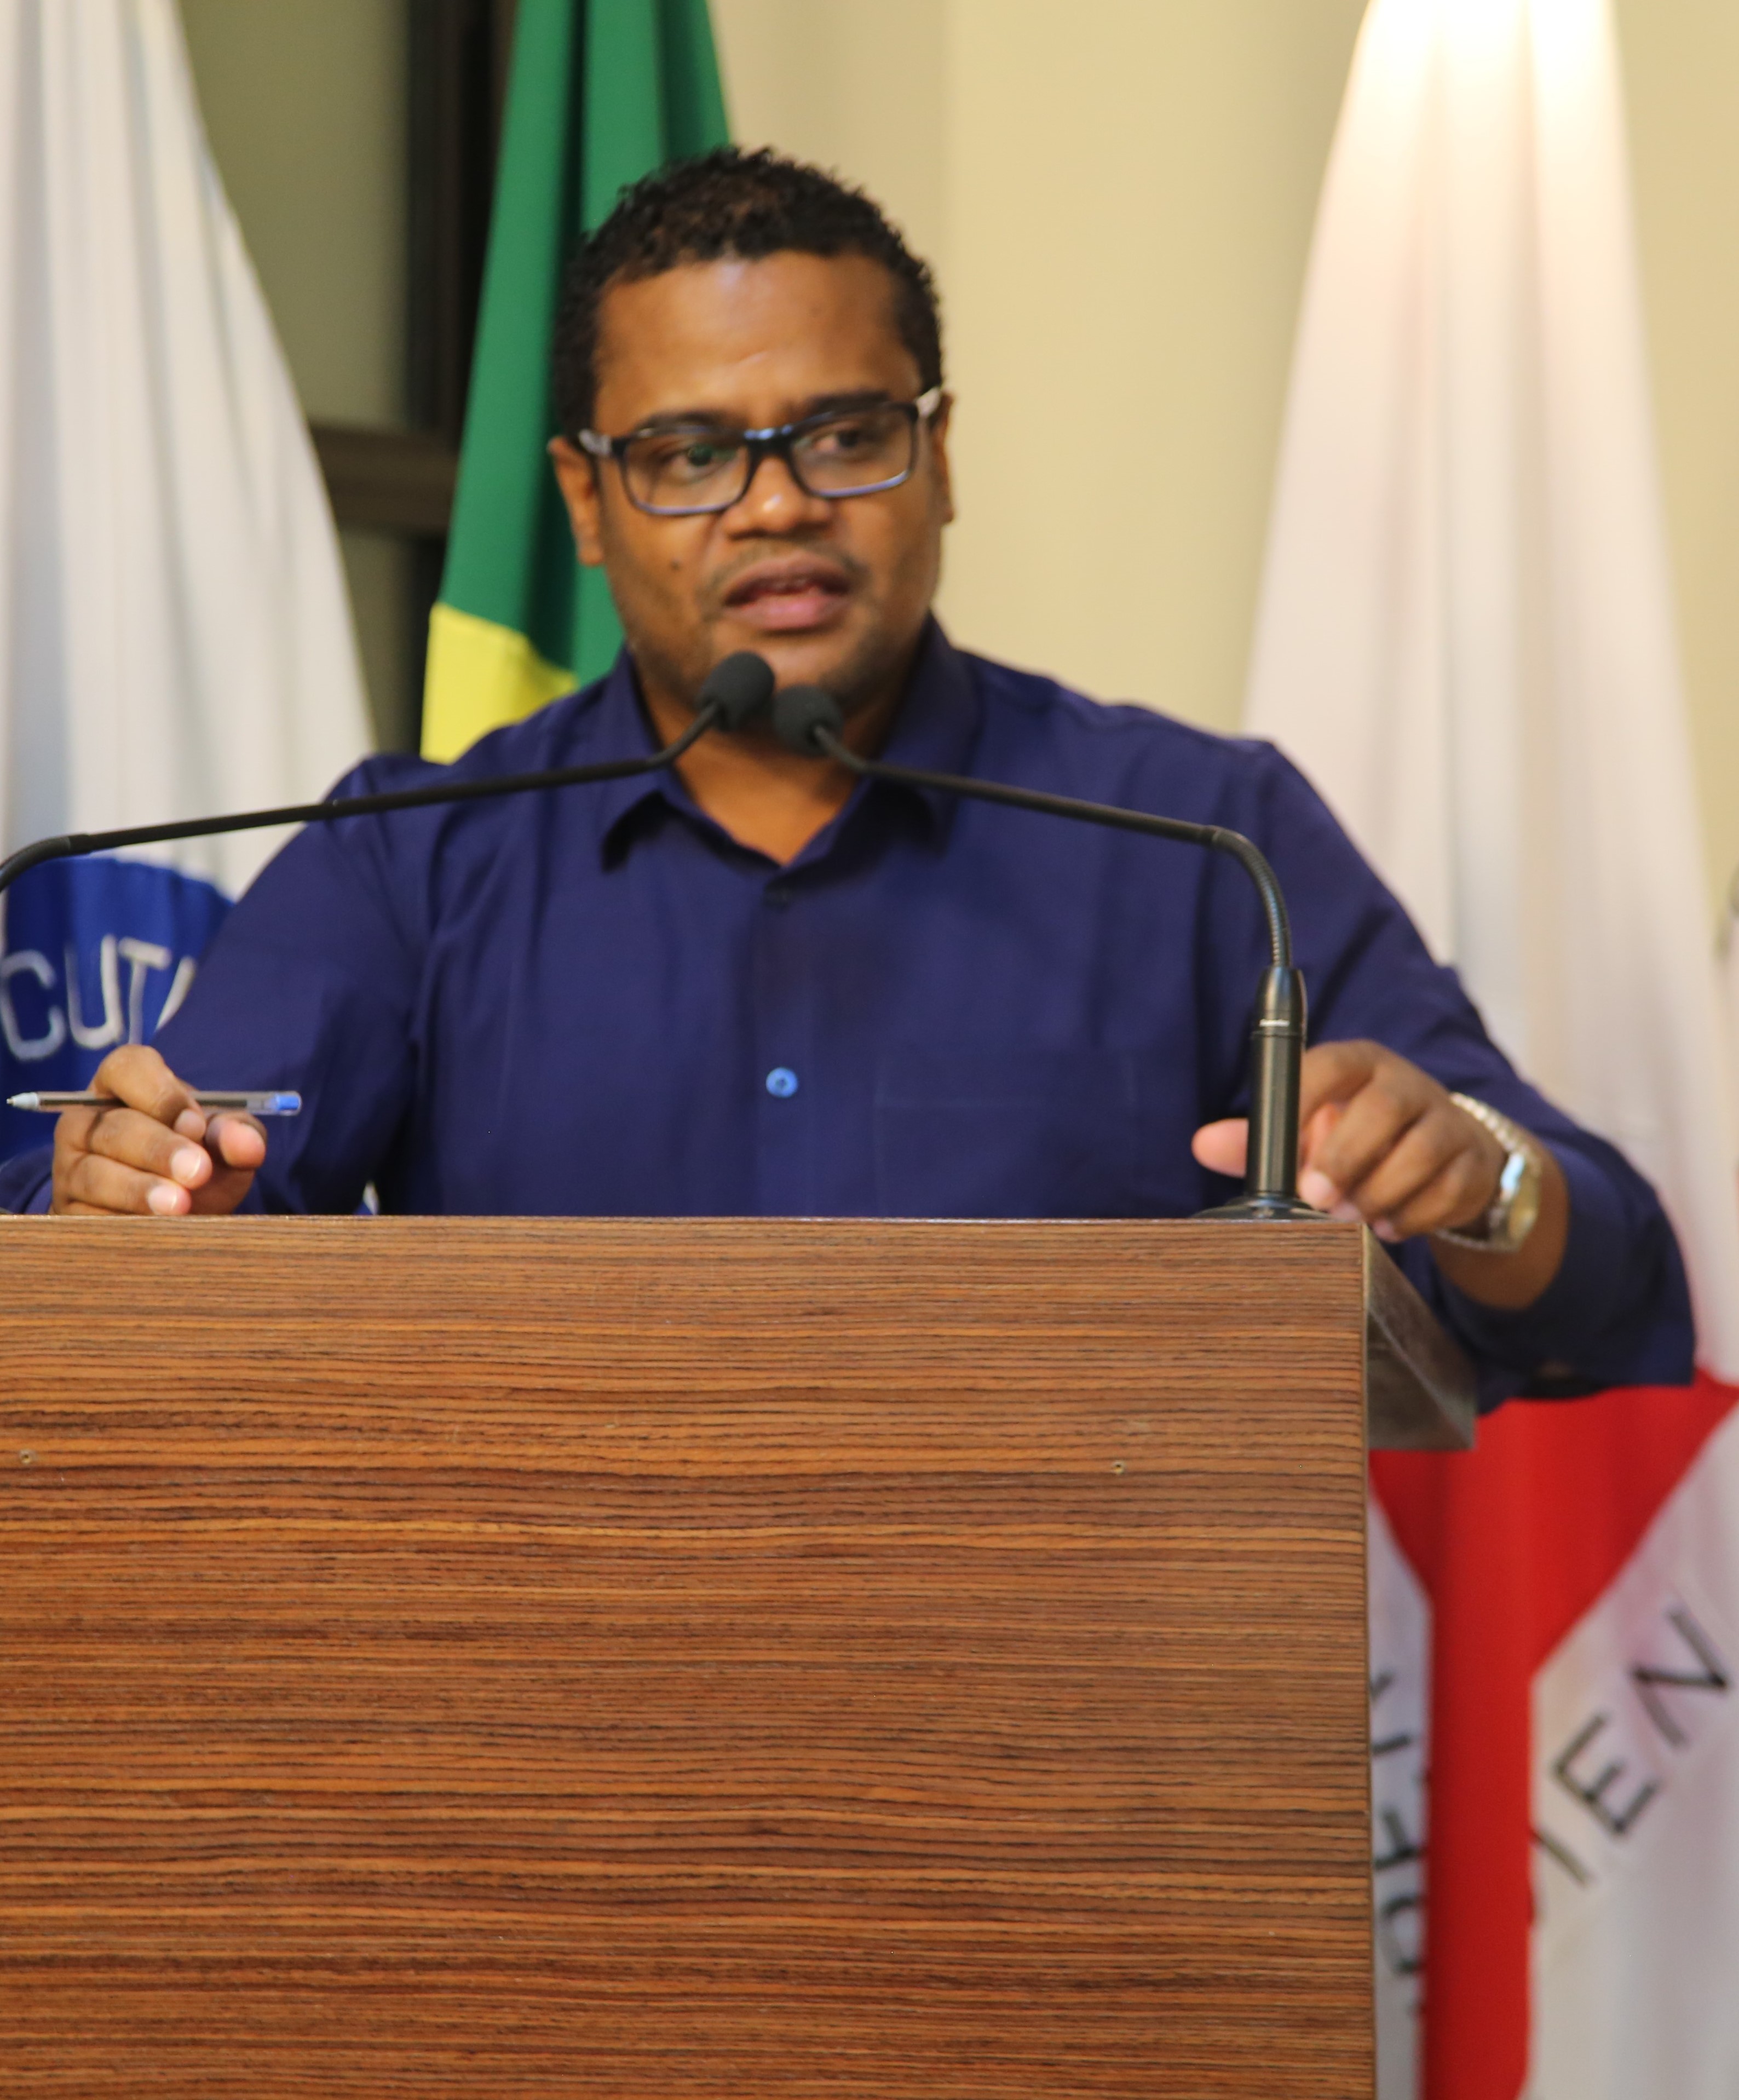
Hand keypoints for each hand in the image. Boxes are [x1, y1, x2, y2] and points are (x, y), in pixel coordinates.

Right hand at [50, 1045, 265, 1216]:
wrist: (175, 1212)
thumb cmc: (198, 1157)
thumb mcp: (223, 1140)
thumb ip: (237, 1134)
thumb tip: (247, 1145)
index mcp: (122, 1085)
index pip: (127, 1068)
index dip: (161, 1095)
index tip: (196, 1124)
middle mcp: (86, 1121)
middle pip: (115, 1127)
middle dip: (159, 1150)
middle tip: (198, 1172)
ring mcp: (70, 1167)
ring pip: (95, 1175)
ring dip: (139, 1191)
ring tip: (179, 1206)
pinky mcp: (68, 1211)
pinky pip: (89, 1217)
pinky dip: (125, 1224)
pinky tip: (156, 1231)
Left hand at [1192, 1038, 1567, 1309]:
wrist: (1442, 1156)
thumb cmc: (1358, 1138)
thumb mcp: (1309, 1131)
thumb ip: (1260, 1139)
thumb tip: (1204, 1144)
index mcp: (1359, 1066)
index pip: (1333, 1064)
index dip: (1307, 1097)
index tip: (1285, 1141)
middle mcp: (1406, 1085)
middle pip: (1384, 1107)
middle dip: (1346, 1156)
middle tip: (1317, 1197)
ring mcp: (1447, 1121)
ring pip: (1422, 1150)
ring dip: (1380, 1191)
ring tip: (1351, 1220)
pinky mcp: (1473, 1162)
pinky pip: (1450, 1189)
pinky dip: (1416, 1216)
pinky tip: (1389, 1228)